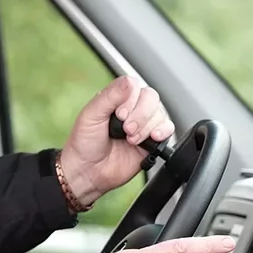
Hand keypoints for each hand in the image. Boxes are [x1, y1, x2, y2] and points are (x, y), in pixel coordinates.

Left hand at [59, 76, 173, 205]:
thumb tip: (129, 81)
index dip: (131, 99)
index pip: (135, 86)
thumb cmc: (84, 143)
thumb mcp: (91, 115)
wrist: (88, 171)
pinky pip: (168, 129)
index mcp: (116, 99)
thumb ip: (110, 96)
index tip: (119, 114)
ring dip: (146, 127)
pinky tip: (152, 138)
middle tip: (126, 129)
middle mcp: (132, 109)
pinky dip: (163, 132)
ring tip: (131, 139)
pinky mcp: (152, 141)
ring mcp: (143, 125)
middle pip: (151, 98)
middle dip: (140, 115)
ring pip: (160, 113)